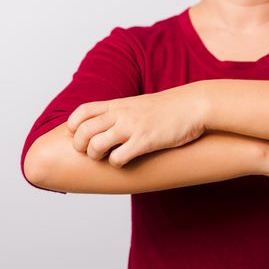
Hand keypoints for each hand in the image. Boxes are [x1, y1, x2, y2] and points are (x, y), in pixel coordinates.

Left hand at [66, 85, 207, 167]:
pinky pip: (118, 157)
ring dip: (95, 155)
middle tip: (87, 152)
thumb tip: (106, 126)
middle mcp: (121, 114)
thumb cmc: (168, 108)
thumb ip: (120, 112)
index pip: (83, 111)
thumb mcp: (138, 104)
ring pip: (96, 145)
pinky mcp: (145, 141)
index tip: (77, 136)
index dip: (73, 125)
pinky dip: (116, 163)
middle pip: (83, 130)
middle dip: (79, 145)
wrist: (194, 105)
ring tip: (104, 157)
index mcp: (117, 104)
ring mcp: (132, 127)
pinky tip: (124, 161)